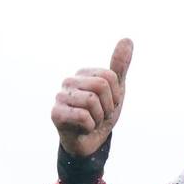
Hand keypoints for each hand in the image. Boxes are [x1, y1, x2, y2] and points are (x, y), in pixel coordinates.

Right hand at [52, 38, 132, 157]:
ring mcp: (60, 97)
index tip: (108, 105)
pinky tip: (83, 129)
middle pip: (101, 86)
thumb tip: (128, 39)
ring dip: (99, 118)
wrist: (90, 144)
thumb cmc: (101, 115)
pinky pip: (83, 116)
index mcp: (83, 73)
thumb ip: (120, 66)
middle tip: (100, 116)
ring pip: (92, 101)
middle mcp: (69, 82)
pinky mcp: (56, 114)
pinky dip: (90, 126)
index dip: (116, 96)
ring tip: (91, 122)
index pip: (110, 77)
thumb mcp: (116, 91)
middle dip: (107, 107)